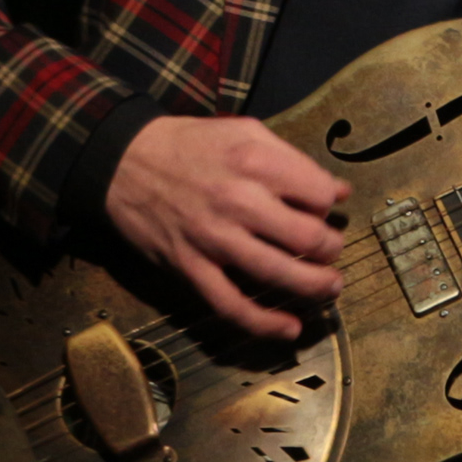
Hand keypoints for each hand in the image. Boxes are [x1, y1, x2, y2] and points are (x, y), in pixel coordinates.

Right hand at [104, 116, 349, 339]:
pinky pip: (230, 304)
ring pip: (278, 273)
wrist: (123, 161)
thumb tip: (339, 191)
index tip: (324, 210)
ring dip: (314, 285)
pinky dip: (263, 323)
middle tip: (330, 250)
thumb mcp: (244, 132)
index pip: (318, 195)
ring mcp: (213, 238)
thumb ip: (294, 161)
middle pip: (307, 237)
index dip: (329, 205)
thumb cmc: (188, 144)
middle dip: (330, 248)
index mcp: (255, 162)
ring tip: (330, 286)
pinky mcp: (189, 267)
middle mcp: (237, 201)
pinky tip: (288, 328)